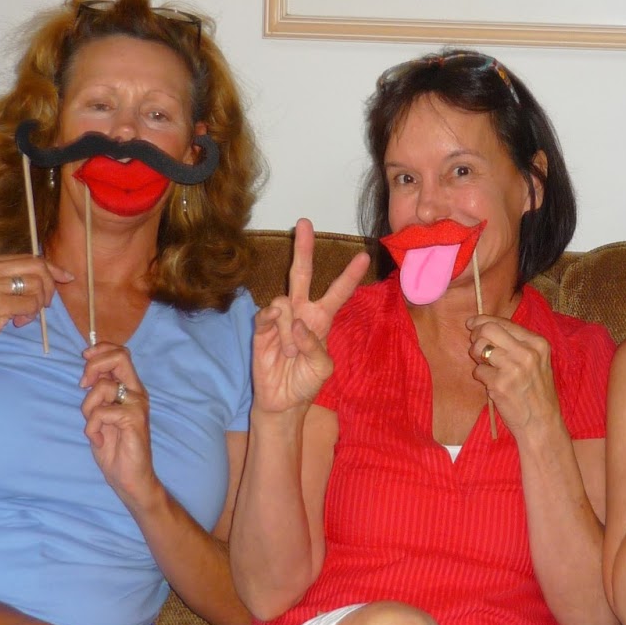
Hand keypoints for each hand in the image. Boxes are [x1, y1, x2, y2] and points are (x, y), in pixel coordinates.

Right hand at [0, 252, 71, 369]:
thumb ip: (10, 279)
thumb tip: (49, 275)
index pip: (29, 257)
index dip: (52, 268)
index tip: (66, 277)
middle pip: (37, 266)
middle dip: (49, 286)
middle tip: (43, 304)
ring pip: (37, 285)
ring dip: (37, 304)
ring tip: (23, 316)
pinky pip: (31, 304)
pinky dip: (31, 314)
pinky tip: (17, 321)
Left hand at [80, 342, 160, 513]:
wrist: (129, 478)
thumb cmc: (115, 448)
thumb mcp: (101, 414)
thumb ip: (99, 392)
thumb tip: (89, 369)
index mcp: (129, 388)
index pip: (120, 353)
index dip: (100, 350)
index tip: (84, 359)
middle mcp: (136, 392)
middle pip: (120, 357)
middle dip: (94, 366)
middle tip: (83, 384)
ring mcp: (137, 405)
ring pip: (103, 387)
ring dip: (87, 407)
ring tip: (93, 426)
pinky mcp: (134, 419)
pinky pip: (101, 412)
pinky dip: (91, 428)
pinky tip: (98, 441)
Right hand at [251, 219, 368, 413]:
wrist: (282, 401)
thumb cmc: (307, 381)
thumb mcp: (323, 368)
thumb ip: (315, 347)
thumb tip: (298, 323)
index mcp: (321, 319)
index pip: (338, 292)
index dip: (350, 275)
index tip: (363, 255)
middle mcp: (301, 312)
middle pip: (301, 273)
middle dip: (303, 248)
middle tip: (304, 222)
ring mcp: (280, 318)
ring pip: (284, 301)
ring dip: (289, 329)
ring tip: (290, 353)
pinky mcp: (262, 329)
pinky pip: (266, 313)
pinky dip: (272, 320)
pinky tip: (275, 331)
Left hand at [467, 315, 560, 434]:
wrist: (542, 423)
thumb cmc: (537, 392)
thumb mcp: (537, 361)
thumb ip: (517, 343)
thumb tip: (484, 325)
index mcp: (538, 343)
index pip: (503, 322)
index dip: (483, 321)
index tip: (472, 323)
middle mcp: (527, 352)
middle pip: (488, 329)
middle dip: (476, 335)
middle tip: (476, 346)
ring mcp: (513, 368)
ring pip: (480, 348)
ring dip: (477, 357)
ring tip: (487, 367)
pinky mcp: (500, 384)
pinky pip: (479, 371)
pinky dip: (481, 377)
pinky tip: (493, 385)